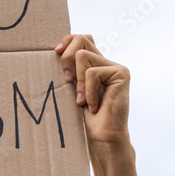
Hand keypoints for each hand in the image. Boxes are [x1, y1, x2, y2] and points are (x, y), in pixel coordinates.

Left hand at [55, 34, 142, 175]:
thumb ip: (68, 70)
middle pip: (82, 39)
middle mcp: (108, 61)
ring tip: (82, 100)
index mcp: (96, 63)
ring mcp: (116, 66)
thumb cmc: (83, 117)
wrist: (102, 137)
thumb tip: (53, 52)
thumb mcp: (71, 89)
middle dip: (66, 58)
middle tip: (66, 80)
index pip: (82, 37)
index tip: (54, 52)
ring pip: (82, 56)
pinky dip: (88, 90)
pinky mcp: (122, 73)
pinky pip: (92, 72)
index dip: (67, 40)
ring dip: (77, 81)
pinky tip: (93, 105)